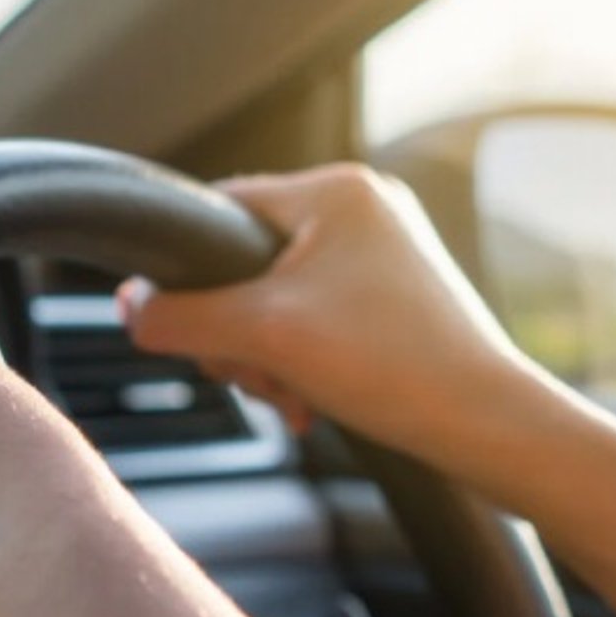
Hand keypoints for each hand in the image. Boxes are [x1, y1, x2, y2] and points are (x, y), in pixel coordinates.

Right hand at [119, 164, 530, 463]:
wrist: (488, 425)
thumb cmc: (391, 366)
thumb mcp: (263, 336)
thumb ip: (180, 316)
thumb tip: (127, 306)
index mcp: (335, 190)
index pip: (221, 209)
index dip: (189, 273)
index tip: (187, 326)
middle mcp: (364, 210)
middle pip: (244, 265)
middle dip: (236, 332)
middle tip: (256, 375)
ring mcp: (384, 256)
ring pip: (276, 302)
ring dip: (266, 357)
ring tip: (292, 396)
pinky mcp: (395, 301)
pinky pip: (315, 323)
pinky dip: (300, 364)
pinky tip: (310, 404)